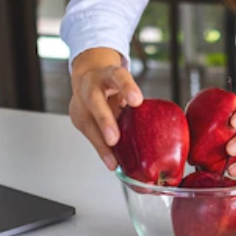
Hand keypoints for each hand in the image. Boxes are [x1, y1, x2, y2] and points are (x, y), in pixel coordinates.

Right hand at [69, 48, 143, 169]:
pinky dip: (101, 149)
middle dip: (104, 121)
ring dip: (101, 144)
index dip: (127, 87)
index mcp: (109, 74)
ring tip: (113, 161)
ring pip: (88, 122)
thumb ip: (134, 100)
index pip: (118, 76)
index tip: (136, 101)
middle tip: (113, 139)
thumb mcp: (124, 85)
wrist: (88, 78)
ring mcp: (81, 101)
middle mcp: (92, 85)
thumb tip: (157, 128)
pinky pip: (89, 135)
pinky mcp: (77, 117)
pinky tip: (110, 161)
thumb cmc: (111, 85)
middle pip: (95, 101)